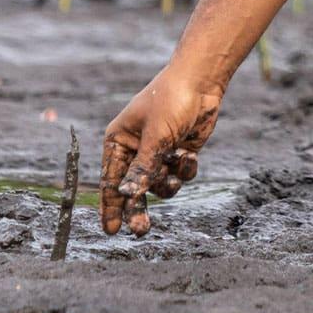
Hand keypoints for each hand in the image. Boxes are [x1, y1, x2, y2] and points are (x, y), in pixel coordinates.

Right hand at [100, 67, 221, 235]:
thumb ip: (143, 168)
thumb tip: (128, 196)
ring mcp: (158, 152)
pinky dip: (185, 168)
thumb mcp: (155, 137)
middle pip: (134, 188)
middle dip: (139, 208)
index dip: (110, 206)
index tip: (111, 230)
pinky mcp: (179, 152)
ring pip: (160, 185)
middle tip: (142, 230)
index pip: (111, 180)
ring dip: (169, 180)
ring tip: (178, 161)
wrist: (202, 82)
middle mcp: (136, 149)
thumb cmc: (171, 101)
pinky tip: (190, 152)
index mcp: (119, 141)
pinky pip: (179, 175)